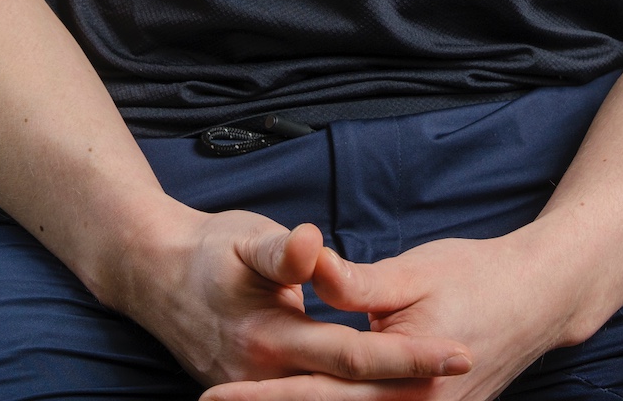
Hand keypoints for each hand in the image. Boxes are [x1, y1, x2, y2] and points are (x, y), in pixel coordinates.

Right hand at [114, 201, 473, 394]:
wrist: (154, 277)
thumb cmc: (208, 251)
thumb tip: (310, 246)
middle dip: (412, 387)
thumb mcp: (246, 237)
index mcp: (271, 343)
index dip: (409, 357)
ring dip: (383, 400)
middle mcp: (267, 380)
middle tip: (467, 370)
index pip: (355, 359)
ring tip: (441, 388)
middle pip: (354, 397)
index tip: (460, 352)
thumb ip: (282, 251)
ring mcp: (260, 395)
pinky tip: (382, 394)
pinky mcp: (258, 395)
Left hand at [203, 229, 569, 400]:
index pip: (317, 393)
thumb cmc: (474, 276)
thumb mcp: (413, 272)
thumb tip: (308, 267)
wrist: (536, 299)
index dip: (264, 397)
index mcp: (405, 380)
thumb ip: (357, 283)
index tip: (215, 395)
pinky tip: (309, 396)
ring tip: (249, 400)